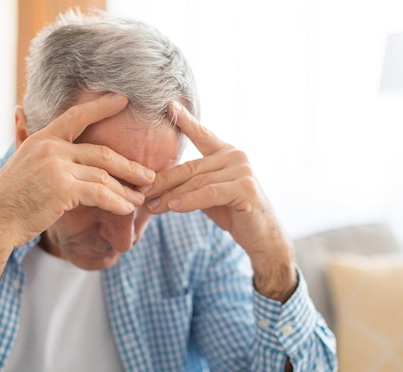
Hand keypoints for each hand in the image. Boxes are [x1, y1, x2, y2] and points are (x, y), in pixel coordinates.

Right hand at [0, 93, 154, 247]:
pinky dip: (117, 202)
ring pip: (104, 176)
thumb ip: (30, 142)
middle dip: (130, 166)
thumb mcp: (20, 162)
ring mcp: (57, 167)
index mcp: (43, 139)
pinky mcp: (63, 189)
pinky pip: (100, 194)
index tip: (122, 100)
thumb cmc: (8, 197)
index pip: (77, 116)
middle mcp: (52, 148)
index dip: (102, 107)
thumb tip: (21, 111)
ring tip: (141, 198)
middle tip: (149, 175)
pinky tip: (128, 209)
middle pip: (102, 153)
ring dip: (127, 189)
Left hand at [143, 102, 295, 300]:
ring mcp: (243, 171)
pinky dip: (189, 200)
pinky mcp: (245, 189)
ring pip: (196, 182)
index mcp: (227, 152)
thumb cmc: (233, 212)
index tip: (168, 105)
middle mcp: (236, 156)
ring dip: (170, 195)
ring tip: (151, 206)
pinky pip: (209, 193)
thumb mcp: (209, 192)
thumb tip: (154, 183)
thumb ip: (192, 181)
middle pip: (190, 167)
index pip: (202, 134)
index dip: (185, 120)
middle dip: (163, 181)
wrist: (261, 236)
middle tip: (141, 192)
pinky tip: (173, 206)